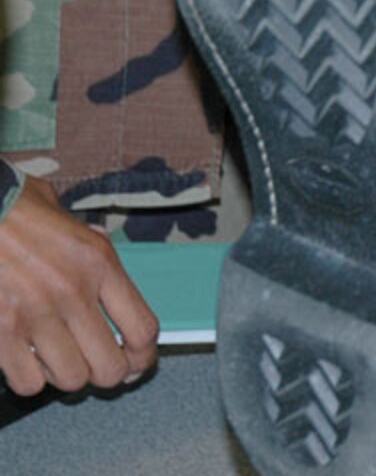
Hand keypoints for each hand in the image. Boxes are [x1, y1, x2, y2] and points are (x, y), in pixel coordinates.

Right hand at [0, 177, 156, 395]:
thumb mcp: (70, 222)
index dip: (143, 356)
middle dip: (108, 374)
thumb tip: (108, 281)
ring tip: (59, 359)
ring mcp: (34, 314)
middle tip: (97, 367)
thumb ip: (93, 252)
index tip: (136, 361)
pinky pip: (28, 382)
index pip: (143, 328)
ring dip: (67, 375)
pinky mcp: (0, 332)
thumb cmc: (14, 210)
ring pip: (71, 379)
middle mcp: (72, 292)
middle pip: (110, 366)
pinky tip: (28, 361)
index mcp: (98, 263)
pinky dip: (31, 378)